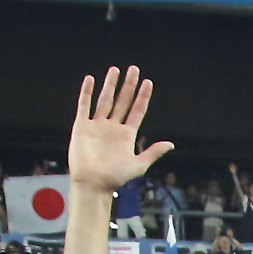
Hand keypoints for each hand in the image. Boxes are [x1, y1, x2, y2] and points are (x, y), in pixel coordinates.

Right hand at [68, 66, 173, 193]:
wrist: (92, 184)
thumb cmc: (115, 178)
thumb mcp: (138, 165)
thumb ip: (153, 152)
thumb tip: (171, 144)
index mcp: (127, 135)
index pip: (137, 110)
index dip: (143, 97)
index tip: (148, 82)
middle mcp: (112, 128)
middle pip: (122, 101)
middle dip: (128, 85)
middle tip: (134, 69)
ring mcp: (97, 126)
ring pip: (104, 100)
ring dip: (110, 85)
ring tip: (115, 69)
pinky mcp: (81, 127)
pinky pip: (84, 106)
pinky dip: (86, 93)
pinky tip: (90, 79)